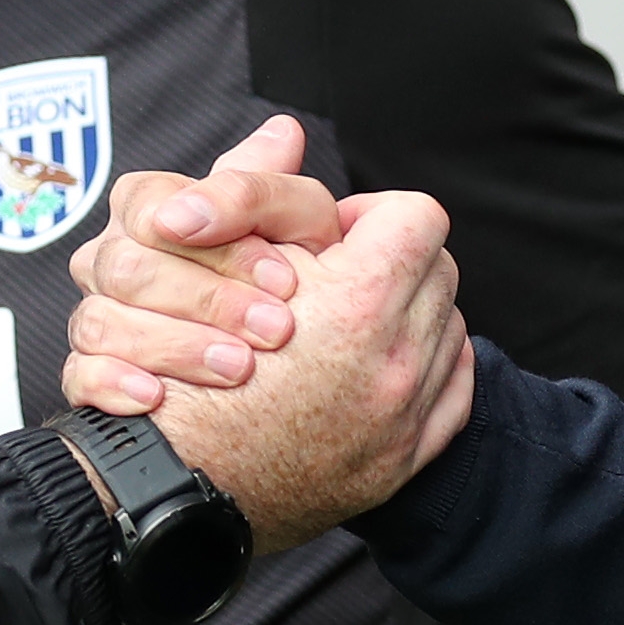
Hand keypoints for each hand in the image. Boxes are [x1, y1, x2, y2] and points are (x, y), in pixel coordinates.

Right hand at [63, 121, 475, 545]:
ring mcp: (404, 419)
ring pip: (451, 327)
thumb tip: (286, 132)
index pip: (415, 216)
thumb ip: (254, 194)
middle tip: (338, 278)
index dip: (368, 216)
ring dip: (409, 315)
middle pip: (439, 269)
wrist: (170, 492)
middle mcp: (395, 363)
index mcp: (356, 305)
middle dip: (392, 263)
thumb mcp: (203, 266)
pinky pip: (454, 393)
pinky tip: (377, 369)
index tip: (332, 237)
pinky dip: (428, 372)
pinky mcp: (401, 463)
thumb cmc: (175, 377)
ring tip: (352, 325)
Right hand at [65, 116, 346, 398]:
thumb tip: (283, 134)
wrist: (274, 354)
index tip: (285, 279)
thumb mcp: (289, 224)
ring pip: (101, 322)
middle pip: (127, 267)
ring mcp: (96, 313)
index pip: (153, 207)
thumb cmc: (276, 277)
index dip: (220, 245)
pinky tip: (157, 397)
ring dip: (174, 346)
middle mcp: (111, 256)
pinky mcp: (90, 371)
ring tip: (238, 368)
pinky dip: (115, 384)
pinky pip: (79, 376)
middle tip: (275, 329)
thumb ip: (271, 184)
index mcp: (147, 206)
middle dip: (209, 300)